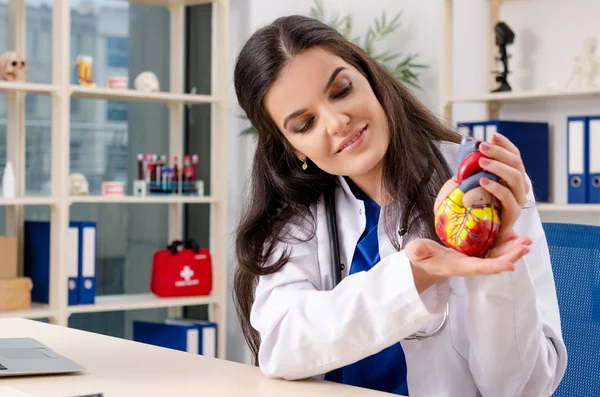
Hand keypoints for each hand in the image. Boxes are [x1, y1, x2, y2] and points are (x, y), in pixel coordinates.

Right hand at [405, 232, 531, 291]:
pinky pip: (492, 250)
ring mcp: (473, 259)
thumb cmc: (420, 258)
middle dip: (511, 255)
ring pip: (496, 256)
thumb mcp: (416, 253)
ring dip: (512, 249)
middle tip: (526, 245)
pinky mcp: (474, 253)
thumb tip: (419, 251)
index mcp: (458, 266)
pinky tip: (513, 236)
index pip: (479, 267)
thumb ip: (418, 252)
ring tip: (526, 241)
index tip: (511, 265)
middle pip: (494, 262)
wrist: (422, 263)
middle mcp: (469, 265)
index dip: (495, 267)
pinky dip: (504, 244)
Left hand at [478, 132, 529, 238]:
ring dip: (498, 166)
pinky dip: (495, 186)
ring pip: (516, 178)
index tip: (492, 135)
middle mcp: (519, 187)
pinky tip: (482, 180)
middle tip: (483, 146)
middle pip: (517, 164)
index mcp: (513, 177)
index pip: (515, 156)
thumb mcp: (473, 183)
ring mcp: (518, 200)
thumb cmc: (476, 206)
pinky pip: (508, 197)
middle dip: (500, 152)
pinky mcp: (513, 214)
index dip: (506, 144)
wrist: (478, 233)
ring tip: (481, 161)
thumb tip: (468, 151)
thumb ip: (474, 169)